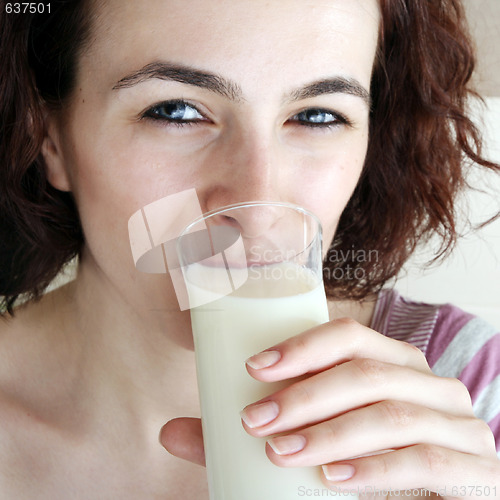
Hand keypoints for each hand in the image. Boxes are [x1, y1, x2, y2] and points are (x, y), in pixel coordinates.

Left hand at [239, 318, 499, 498]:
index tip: (254, 367)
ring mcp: (458, 424)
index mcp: (395, 362)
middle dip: (305, 395)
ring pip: (391, 414)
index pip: (349, 336)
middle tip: (256, 420)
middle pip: (365, 373)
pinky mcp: (476, 470)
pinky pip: (426, 462)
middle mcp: (429, 384)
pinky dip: (375, 470)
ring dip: (330, 432)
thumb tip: (174, 431)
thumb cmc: (371, 460)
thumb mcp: (318, 439)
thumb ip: (255, 433)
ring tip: (281, 451)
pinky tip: (333, 478)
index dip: (303, 347)